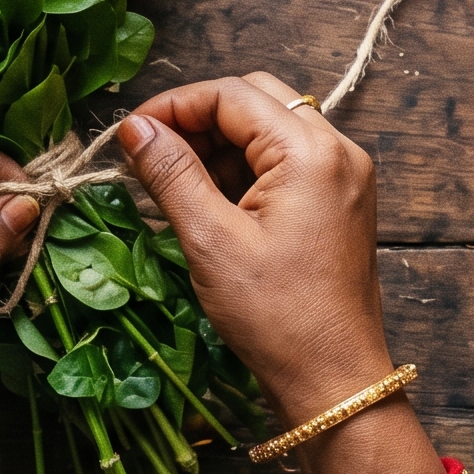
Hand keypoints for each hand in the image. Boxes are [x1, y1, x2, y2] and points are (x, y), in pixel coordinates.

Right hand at [116, 74, 389, 421]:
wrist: (334, 378)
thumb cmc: (277, 317)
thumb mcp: (211, 240)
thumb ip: (171, 173)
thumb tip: (134, 128)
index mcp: (312, 153)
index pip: (232, 94)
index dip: (173, 105)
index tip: (129, 133)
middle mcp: (338, 151)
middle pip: (255, 99)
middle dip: (196, 119)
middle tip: (149, 154)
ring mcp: (344, 175)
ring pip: (270, 128)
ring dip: (218, 145)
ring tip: (171, 182)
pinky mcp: (339, 200)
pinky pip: (285, 161)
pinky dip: (243, 169)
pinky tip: (207, 199)